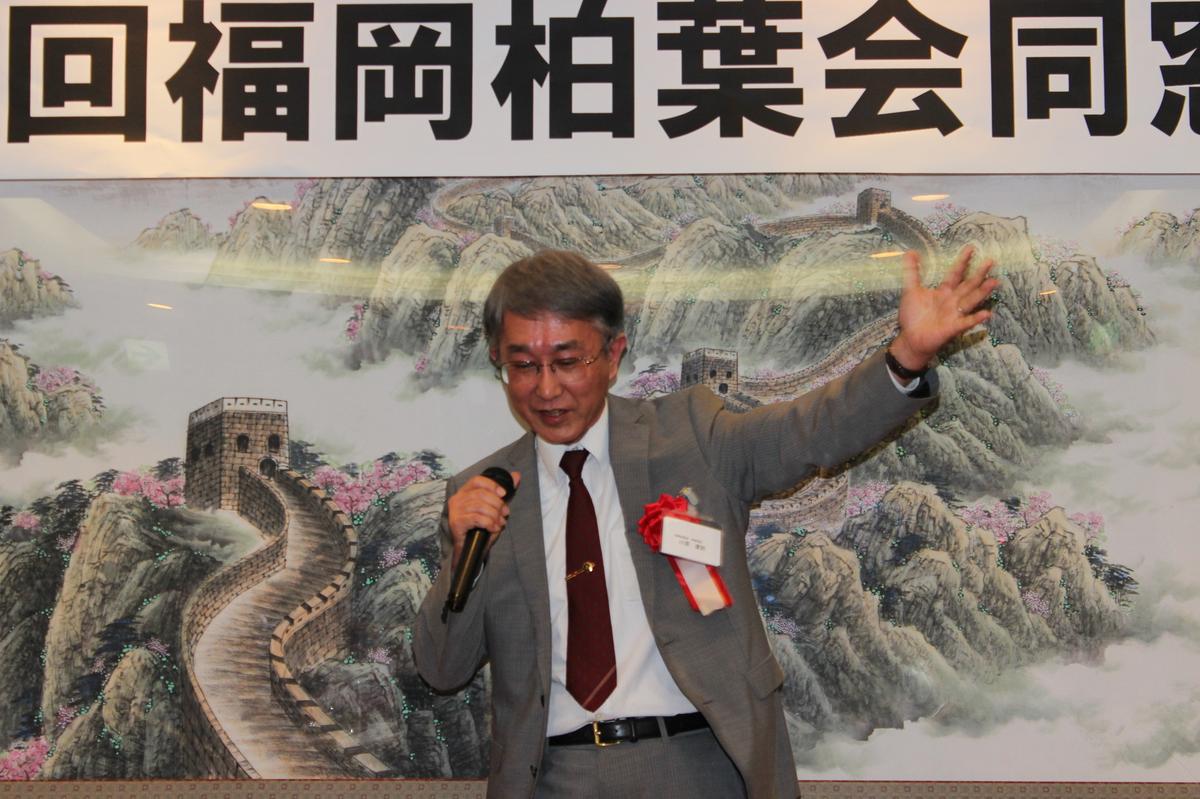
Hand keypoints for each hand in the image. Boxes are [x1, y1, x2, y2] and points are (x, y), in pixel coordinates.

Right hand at [447, 471, 520, 568]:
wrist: (470, 549)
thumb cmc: (480, 528)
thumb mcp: (494, 508)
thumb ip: (504, 492)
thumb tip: (516, 476)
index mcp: (465, 492)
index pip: (477, 481)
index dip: (492, 485)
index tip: (504, 494)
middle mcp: (457, 499)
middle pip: (481, 494)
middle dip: (497, 504)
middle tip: (505, 513)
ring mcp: (455, 511)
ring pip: (480, 506)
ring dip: (494, 515)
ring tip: (500, 522)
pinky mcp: (456, 522)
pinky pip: (477, 518)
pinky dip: (489, 523)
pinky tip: (493, 528)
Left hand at [890, 245, 998, 371]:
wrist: (911, 339)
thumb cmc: (913, 315)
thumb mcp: (910, 290)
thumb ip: (912, 271)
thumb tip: (910, 251)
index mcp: (943, 291)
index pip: (955, 273)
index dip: (962, 261)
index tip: (971, 248)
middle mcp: (952, 300)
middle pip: (968, 285)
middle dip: (979, 274)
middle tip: (991, 261)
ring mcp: (954, 314)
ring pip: (971, 300)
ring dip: (982, 292)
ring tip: (995, 282)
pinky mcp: (953, 327)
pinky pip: (966, 322)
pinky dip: (976, 318)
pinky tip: (987, 313)